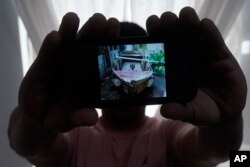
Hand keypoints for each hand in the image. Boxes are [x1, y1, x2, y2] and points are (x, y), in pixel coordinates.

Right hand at [18, 13, 119, 131]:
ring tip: (73, 18)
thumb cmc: (59, 116)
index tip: (115, 30)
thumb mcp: (69, 120)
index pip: (100, 57)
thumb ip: (80, 117)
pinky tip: (55, 37)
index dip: (108, 43)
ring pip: (66, 44)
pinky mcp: (42, 64)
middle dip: (93, 31)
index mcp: (88, 76)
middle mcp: (76, 65)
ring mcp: (59, 62)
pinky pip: (47, 53)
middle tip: (101, 19)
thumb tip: (92, 118)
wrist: (38, 118)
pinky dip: (50, 46)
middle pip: (85, 45)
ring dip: (69, 31)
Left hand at [146, 7, 246, 125]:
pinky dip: (210, 33)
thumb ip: (179, 111)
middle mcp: (187, 56)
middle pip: (177, 36)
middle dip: (170, 25)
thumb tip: (165, 110)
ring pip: (195, 34)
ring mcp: (204, 54)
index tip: (151, 25)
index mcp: (174, 66)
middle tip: (164, 19)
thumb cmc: (201, 110)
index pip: (163, 48)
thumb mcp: (190, 112)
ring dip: (190, 23)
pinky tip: (204, 24)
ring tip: (184, 14)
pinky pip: (215, 41)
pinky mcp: (221, 55)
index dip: (157, 36)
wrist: (224, 113)